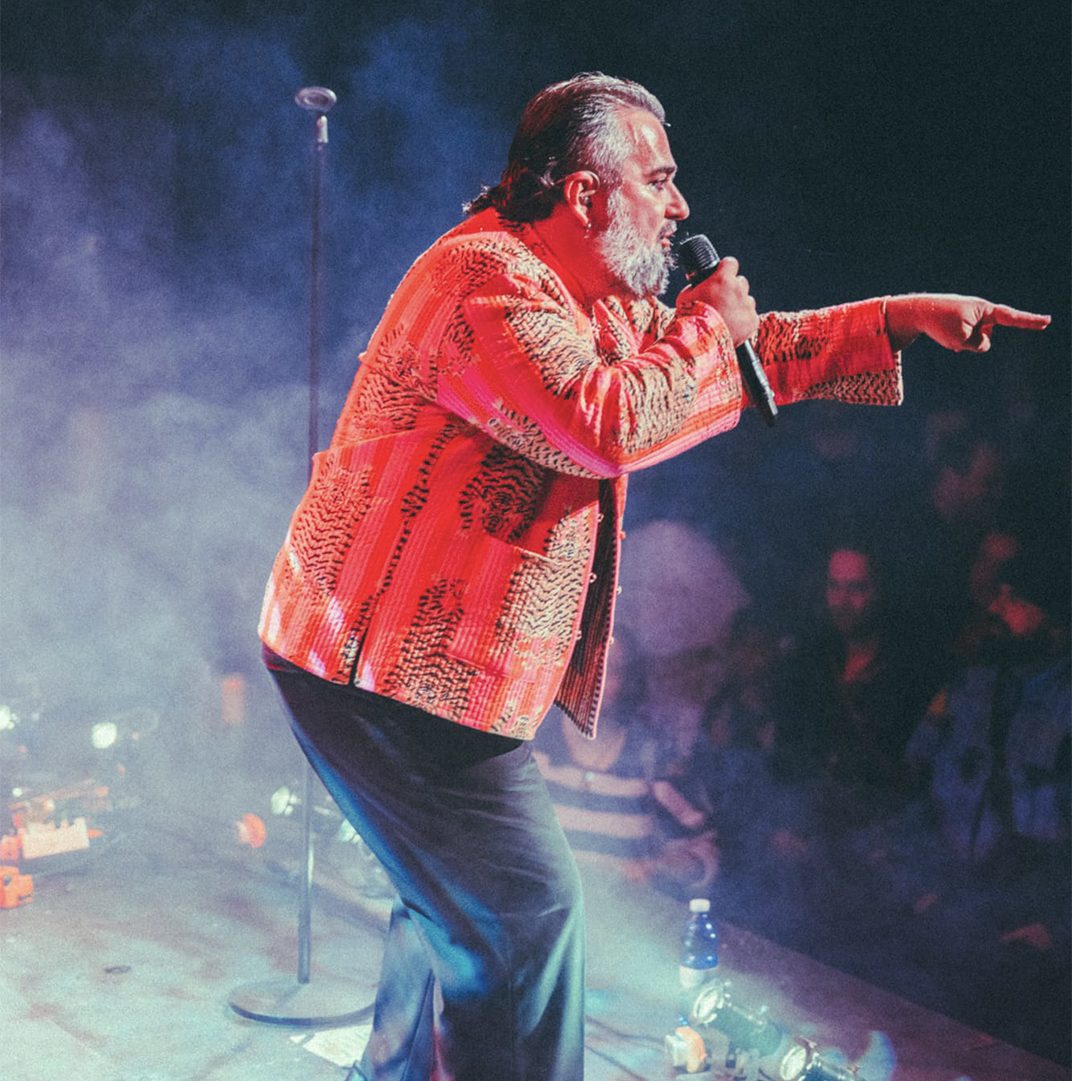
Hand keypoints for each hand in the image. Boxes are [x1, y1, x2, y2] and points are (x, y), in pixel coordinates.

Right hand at [678, 256, 759, 345]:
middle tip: (722, 300)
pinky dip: (743, 321)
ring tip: (726, 317)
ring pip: (747, 300)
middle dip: (733, 289)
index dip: (725, 269)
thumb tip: (697, 286)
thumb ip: (695, 287)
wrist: (700, 342)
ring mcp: (747, 305)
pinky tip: (732, 327)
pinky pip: (750, 316)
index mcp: (722, 279)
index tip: (722, 275)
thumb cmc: (689, 319)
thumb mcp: (684, 297)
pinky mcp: (752, 321)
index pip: (730, 263)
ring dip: (739, 305)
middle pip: (741, 282)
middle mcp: (738, 289)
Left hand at [885, 293, 1050, 352]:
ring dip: (961, 342)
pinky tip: (946, 336)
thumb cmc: (939, 323)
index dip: (1029, 322)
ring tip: (945, 330)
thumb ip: (979, 345)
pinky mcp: (963, 321)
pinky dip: (956, 342)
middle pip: (985, 338)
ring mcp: (972, 315)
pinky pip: (965, 339)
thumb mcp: (961, 340)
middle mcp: (981, 310)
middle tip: (950, 331)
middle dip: (968, 342)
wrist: (916, 311)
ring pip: (974, 340)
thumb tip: (984, 342)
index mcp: (983, 310)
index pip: (1011, 318)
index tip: (1047, 322)